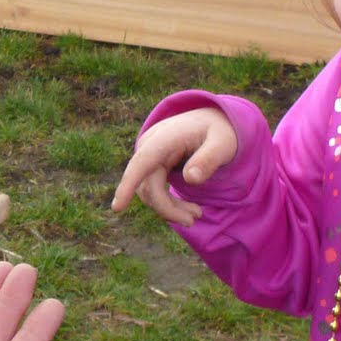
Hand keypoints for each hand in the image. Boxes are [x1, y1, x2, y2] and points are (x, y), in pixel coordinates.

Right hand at [109, 107, 237, 226]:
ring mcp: (148, 156)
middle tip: (195, 219)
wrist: (211, 121)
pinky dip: (166, 202)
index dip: (129, 185)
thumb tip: (190, 179)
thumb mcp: (223, 143)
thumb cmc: (220, 131)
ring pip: (148, 191)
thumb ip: (209, 159)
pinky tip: (186, 209)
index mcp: (165, 138)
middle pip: (147, 185)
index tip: (117, 207)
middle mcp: (150, 146)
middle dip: (167, 208)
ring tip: (196, 213)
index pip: (142, 162)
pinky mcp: (150, 165)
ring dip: (168, 207)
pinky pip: (152, 189)